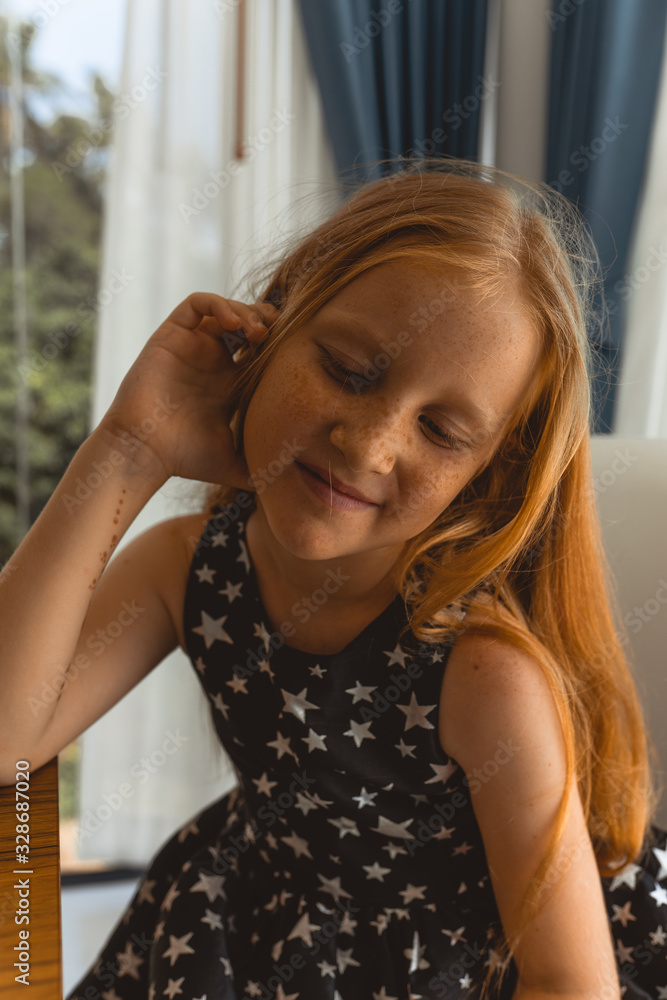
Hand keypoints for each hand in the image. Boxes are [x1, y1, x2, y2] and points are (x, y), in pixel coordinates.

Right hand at [98, 291, 278, 487]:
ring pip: (225, 309)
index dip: (279, 345)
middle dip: (267, 322)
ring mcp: (192, 346)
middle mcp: (211, 361)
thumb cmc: (184, 460)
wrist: (145, 452)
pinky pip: (197, 304)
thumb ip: (261, 469)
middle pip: (247, 324)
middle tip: (279, 337)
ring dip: (247, 311)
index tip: (294, 354)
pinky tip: (234, 324)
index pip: (261, 350)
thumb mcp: (234, 464)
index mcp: (229, 384)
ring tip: (259, 331)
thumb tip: (288, 487)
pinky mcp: (171, 336)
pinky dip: (219, 304)